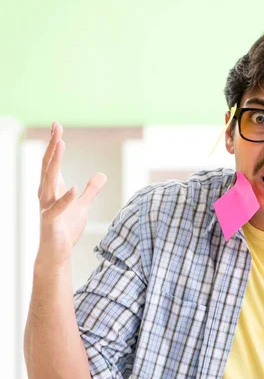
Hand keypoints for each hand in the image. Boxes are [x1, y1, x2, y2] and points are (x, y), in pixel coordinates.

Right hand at [36, 122, 106, 267]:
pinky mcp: (51, 222)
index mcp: (53, 188)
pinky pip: (57, 208)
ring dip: (55, 163)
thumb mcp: (83, 206)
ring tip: (62, 144)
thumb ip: (91, 190)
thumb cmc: (66, 228)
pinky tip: (74, 188)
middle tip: (57, 127)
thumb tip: (101, 175)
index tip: (57, 125)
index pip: (53, 162)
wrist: (56, 253)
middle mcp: (46, 194)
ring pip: (49, 181)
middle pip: (48, 165)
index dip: (56, 144)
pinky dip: (66, 198)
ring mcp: (46, 207)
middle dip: (53, 146)